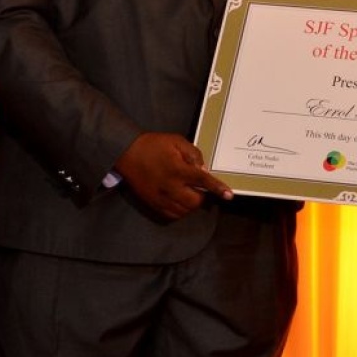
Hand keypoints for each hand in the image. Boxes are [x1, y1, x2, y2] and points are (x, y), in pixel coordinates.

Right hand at [115, 132, 232, 219]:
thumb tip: (203, 169)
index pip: (203, 181)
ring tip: (190, 193)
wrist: (128, 153)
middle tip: (200, 188)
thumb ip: (193, 154)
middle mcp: (170, 187)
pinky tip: (180, 200)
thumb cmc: (154, 144)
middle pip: (195, 202)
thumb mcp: (177, 141)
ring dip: (192, 204)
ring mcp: (160, 198)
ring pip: (184, 211)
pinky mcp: (153, 204)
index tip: (229, 195)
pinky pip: (172, 215)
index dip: (218, 189)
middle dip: (202, 197)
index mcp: (178, 170)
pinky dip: (180, 211)